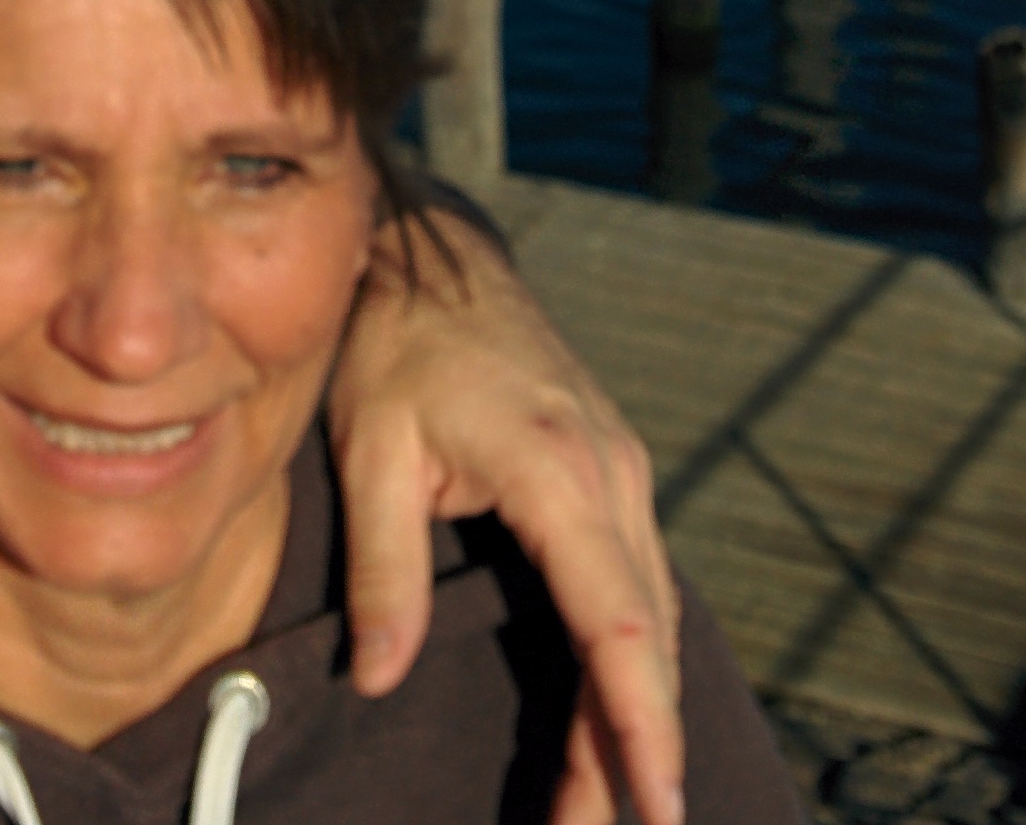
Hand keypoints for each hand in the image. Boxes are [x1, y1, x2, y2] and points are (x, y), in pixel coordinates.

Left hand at [324, 214, 683, 824]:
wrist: (435, 255)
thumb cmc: (395, 344)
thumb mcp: (370, 449)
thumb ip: (384, 566)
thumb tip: (378, 679)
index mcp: (558, 470)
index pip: (618, 623)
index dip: (639, 723)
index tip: (654, 802)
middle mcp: (614, 475)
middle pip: (648, 640)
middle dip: (637, 748)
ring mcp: (625, 473)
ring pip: (654, 619)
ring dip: (639, 712)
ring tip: (608, 803)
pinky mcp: (613, 477)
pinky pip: (639, 585)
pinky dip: (633, 661)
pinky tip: (612, 718)